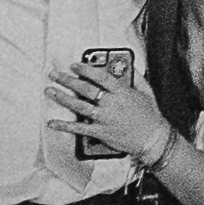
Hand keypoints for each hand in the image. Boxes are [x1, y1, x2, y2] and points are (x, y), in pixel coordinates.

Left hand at [53, 56, 172, 164]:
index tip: (73, 65)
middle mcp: (111, 104)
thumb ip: (136, 77)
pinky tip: (52, 122)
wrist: (153, 139)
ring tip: (50, 90)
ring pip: (79, 106)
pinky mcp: (101, 133)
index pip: (100, 77)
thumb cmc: (151, 116)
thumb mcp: (146, 92)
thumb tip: (127, 65)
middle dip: (67, 80)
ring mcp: (105, 119)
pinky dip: (65, 125)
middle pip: (85, 90)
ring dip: (62, 98)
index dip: (85, 69)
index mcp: (122, 93)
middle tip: (54, 74)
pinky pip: (79, 129)